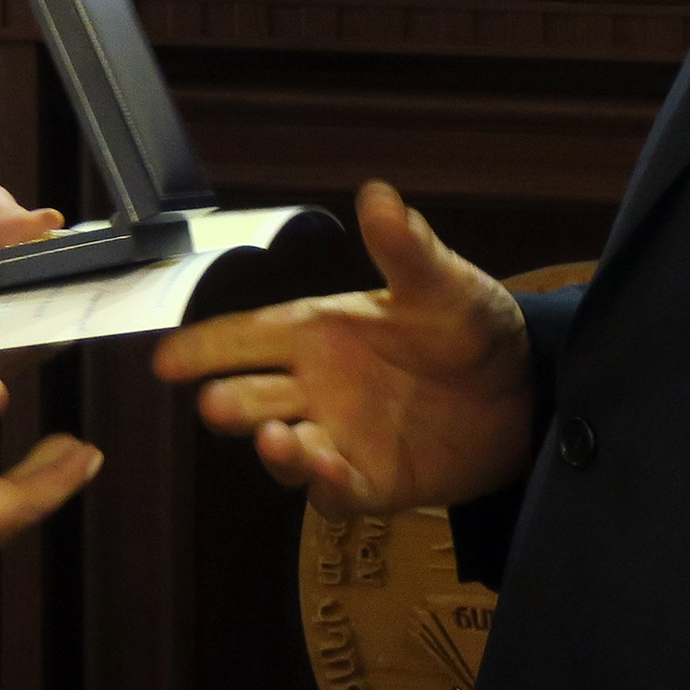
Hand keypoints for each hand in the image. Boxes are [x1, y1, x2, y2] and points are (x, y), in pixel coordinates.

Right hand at [150, 181, 532, 517]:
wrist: (526, 394)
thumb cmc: (471, 328)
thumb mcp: (442, 286)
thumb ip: (406, 250)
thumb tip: (379, 195)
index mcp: (318, 332)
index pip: (246, 336)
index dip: (203, 346)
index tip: (163, 360)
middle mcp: (316, 387)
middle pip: (251, 397)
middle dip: (227, 402)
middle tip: (214, 401)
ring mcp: (339, 438)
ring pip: (284, 451)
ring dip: (274, 449)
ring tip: (276, 439)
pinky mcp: (372, 483)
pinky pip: (336, 493)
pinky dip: (328, 486)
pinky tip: (330, 471)